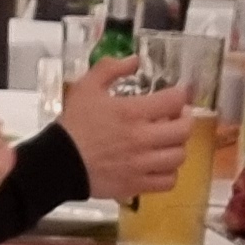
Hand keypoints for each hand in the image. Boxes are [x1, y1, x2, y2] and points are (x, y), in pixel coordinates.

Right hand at [49, 53, 194, 207]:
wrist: (59, 162)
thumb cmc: (74, 124)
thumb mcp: (87, 87)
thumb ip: (111, 68)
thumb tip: (135, 60)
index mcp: (132, 112)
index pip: (174, 100)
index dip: (180, 95)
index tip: (177, 95)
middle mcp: (142, 138)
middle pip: (183, 130)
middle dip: (184, 120)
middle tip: (177, 117)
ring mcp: (141, 164)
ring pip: (179, 156)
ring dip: (177, 146)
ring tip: (168, 142)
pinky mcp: (137, 184)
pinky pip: (168, 181)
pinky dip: (169, 173)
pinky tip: (160, 165)